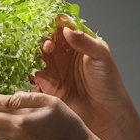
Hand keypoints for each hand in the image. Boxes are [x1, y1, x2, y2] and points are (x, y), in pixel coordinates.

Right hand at [31, 18, 128, 139]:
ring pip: (37, 56)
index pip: (63, 28)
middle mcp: (64, 55)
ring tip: (40, 57)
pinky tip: (34, 71)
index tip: (50, 25)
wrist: (106, 115)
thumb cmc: (109, 85)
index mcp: (79, 44)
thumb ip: (85, 41)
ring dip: (34, 54)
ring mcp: (55, 70)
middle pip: (46, 40)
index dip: (55, 25)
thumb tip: (66, 29)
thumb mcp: (101, 57)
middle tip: (47, 45)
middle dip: (42, 39)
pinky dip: (30, 72)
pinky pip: (33, 76)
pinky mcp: (48, 86)